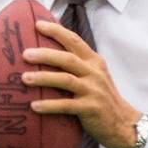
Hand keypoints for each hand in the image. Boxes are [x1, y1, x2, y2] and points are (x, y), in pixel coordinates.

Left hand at [21, 21, 141, 147]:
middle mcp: (94, 73)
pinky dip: (50, 105)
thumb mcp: (94, 75)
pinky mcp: (90, 108)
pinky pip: (66, 105)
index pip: (74, 40)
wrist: (122, 123)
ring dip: (44, 78)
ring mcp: (93, 90)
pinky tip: (34, 106)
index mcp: (94, 61)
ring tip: (24, 78)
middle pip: (67, 58)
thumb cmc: (101, 97)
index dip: (56, 31)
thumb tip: (47, 53)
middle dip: (45, 54)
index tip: (37, 24)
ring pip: (65, 80)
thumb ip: (77, 64)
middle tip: (25, 54)